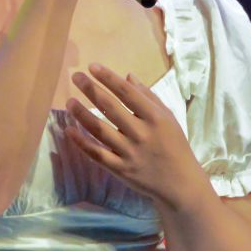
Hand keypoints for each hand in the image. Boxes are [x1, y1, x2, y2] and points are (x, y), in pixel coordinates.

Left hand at [64, 63, 204, 207]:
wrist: (180, 183)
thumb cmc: (175, 146)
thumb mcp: (168, 118)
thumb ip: (148, 96)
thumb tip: (127, 76)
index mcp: (155, 118)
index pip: (127, 93)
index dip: (109, 78)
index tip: (92, 67)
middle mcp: (141, 133)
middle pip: (111, 107)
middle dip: (91, 89)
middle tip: (76, 77)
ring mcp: (130, 153)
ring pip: (99, 130)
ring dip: (82, 114)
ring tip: (69, 101)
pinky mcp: (121, 170)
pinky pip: (97, 154)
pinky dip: (81, 142)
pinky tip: (69, 130)